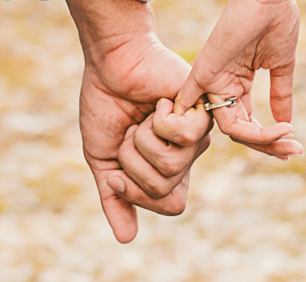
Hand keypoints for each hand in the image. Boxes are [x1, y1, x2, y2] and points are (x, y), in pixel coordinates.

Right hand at [80, 32, 211, 242]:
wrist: (110, 65)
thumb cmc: (106, 105)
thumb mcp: (102, 160)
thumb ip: (114, 198)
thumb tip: (126, 240)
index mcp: (167, 167)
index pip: (171, 205)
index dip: (138, 193)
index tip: (117, 171)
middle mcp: (187, 154)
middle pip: (167, 189)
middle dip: (134, 162)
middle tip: (130, 132)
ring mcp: (197, 134)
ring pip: (173, 164)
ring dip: (143, 140)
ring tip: (144, 115)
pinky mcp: (203, 111)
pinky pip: (182, 137)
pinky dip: (158, 120)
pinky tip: (159, 102)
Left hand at [174, 0, 303, 158]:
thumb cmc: (275, 20)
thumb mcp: (280, 66)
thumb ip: (280, 95)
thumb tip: (287, 123)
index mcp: (238, 82)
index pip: (247, 124)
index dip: (269, 140)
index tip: (294, 148)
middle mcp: (222, 85)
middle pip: (239, 131)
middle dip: (269, 144)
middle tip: (293, 151)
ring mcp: (212, 80)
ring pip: (229, 127)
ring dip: (260, 138)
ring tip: (286, 138)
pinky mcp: (204, 71)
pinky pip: (195, 106)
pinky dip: (204, 124)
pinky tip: (239, 138)